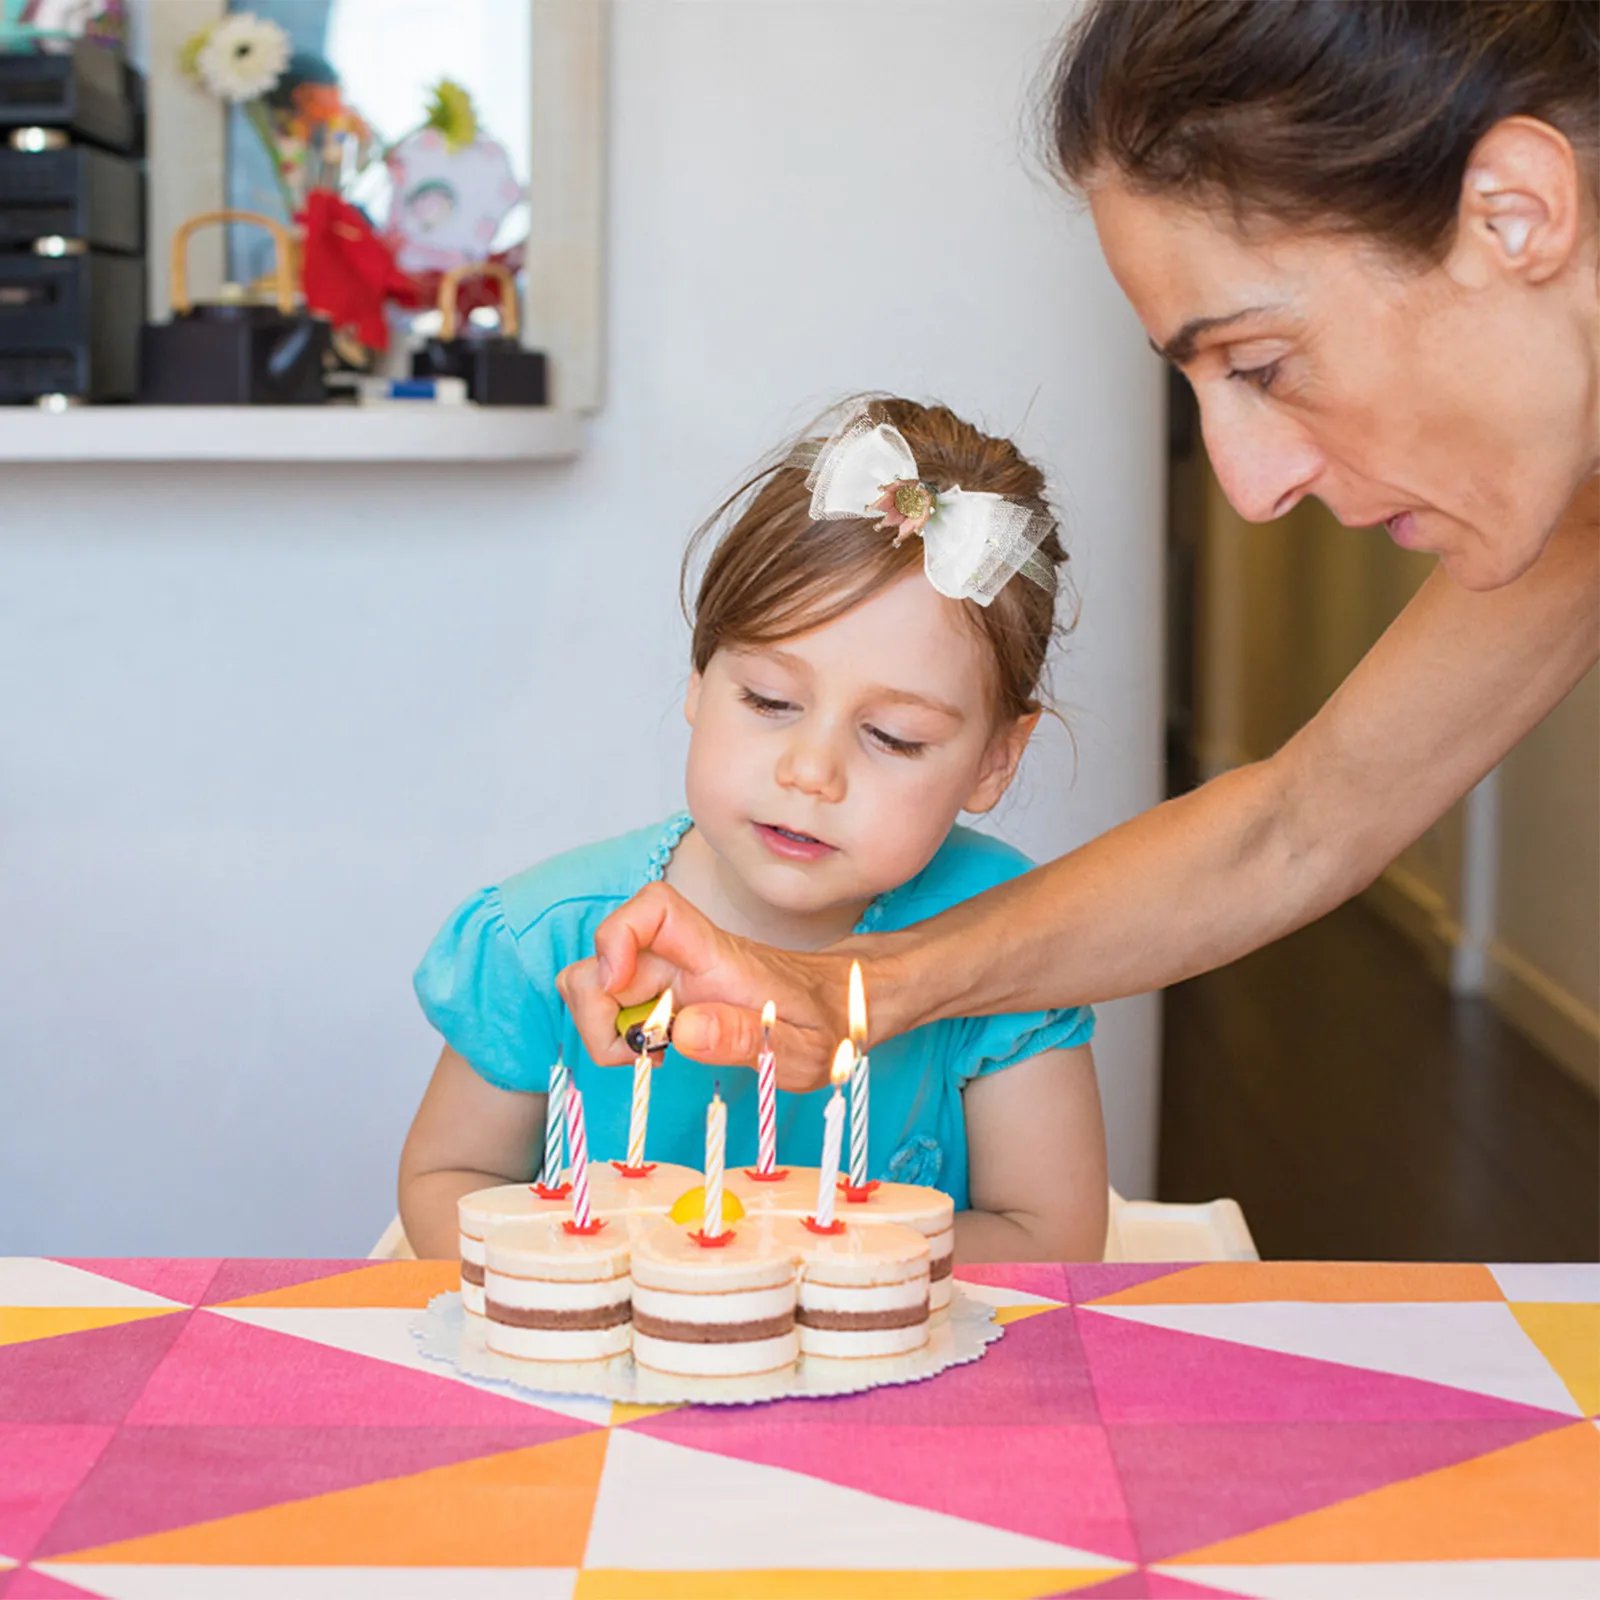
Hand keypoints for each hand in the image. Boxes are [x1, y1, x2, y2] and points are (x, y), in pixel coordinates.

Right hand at [555, 882, 853, 1090]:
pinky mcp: (668, 994)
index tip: (619, 991)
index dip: (617, 937)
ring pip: (597, 981)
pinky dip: (617, 1033)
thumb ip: (745, 1039)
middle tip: (642, 1054)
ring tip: (651, 1054)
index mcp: (718, 956)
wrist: (848, 1004)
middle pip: (602, 957)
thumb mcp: (804, 1048)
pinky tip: (657, 1050)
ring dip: (603, 1026)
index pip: (654, 908)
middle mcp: (686, 956)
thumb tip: (683, 1032)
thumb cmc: (831, 1022)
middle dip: (598, 1014)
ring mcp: (672, 975)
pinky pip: (615, 1003)